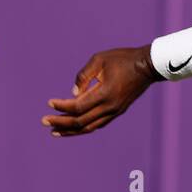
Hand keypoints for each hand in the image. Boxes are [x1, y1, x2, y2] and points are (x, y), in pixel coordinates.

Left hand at [42, 46, 158, 135]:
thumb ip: (84, 75)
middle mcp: (110, 107)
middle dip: (61, 122)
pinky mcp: (118, 111)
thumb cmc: (123, 59)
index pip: (78, 107)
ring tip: (54, 132)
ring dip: (71, 130)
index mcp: (105, 93)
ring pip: (89, 128)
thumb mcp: (100, 59)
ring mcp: (115, 111)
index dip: (62, 106)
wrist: (148, 66)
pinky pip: (98, 124)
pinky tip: (74, 127)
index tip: (49, 103)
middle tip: (44, 121)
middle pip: (81, 122)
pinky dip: (84, 128)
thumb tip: (72, 94)